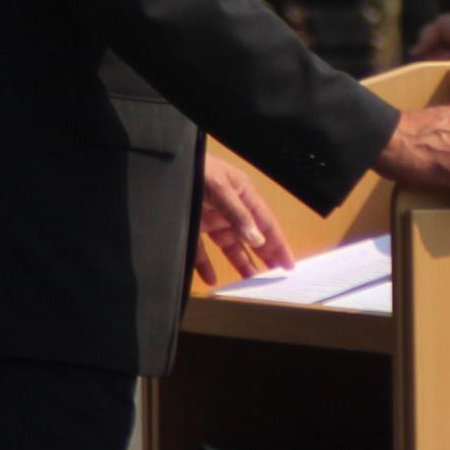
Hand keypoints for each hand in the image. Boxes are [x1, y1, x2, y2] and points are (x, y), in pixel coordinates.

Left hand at [195, 152, 295, 284]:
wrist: (161, 166)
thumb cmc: (196, 169)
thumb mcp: (220, 188)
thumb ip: (239, 214)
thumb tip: (257, 240)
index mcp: (241, 194)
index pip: (265, 222)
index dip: (278, 243)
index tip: (288, 264)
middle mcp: (229, 208)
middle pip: (250, 236)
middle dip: (263, 256)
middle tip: (274, 278)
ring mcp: (210, 218)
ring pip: (229, 246)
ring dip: (239, 263)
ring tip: (248, 282)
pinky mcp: (191, 227)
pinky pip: (202, 250)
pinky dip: (206, 265)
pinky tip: (211, 279)